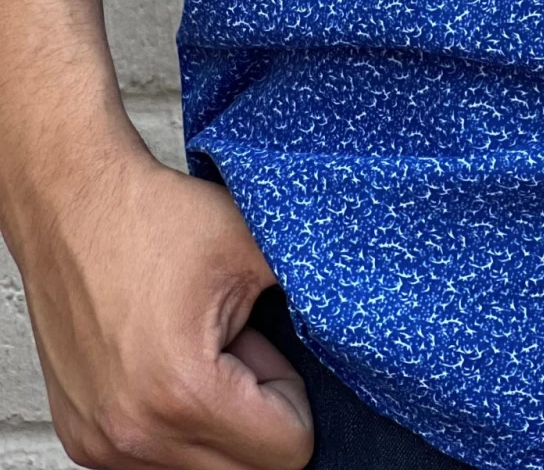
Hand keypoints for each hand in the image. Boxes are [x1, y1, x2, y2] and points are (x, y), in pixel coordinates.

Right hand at [7, 130, 311, 468]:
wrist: (74, 206)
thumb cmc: (155, 219)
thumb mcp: (255, 247)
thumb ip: (313, 297)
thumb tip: (361, 323)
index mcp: (183, 392)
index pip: (286, 454)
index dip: (293, 398)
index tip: (265, 346)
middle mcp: (134, 434)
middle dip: (256, 415)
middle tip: (237, 346)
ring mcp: (101, 445)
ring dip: (216, 419)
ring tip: (200, 349)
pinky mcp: (83, 440)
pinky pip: (157, 460)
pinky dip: (175, 422)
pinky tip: (168, 363)